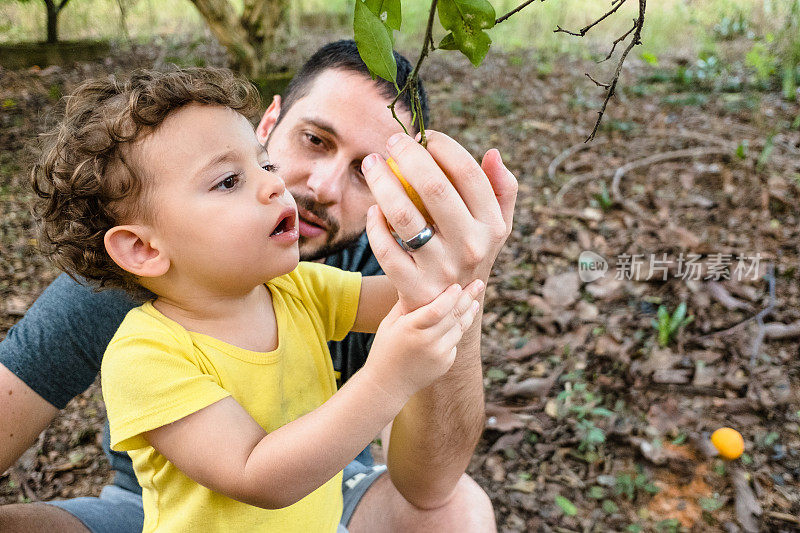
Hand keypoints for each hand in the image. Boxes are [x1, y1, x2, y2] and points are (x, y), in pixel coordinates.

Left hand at [363, 130, 516, 311]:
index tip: (425, 136)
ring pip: (403, 215)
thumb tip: (492, 153)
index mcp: (492, 226)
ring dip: (382, 183)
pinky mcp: (413, 286)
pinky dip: (374, 224)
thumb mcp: (495, 227)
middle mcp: (470, 247)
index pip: (468, 174)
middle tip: (393, 141)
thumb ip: (501, 190)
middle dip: (408, 156)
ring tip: (372, 164)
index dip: (444, 147)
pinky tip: (372, 208)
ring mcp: (440, 269)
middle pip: (434, 188)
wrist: (450, 311)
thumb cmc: (469, 251)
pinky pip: (385, 248)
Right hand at [365, 280, 483, 401]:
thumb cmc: (385, 348)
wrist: (388, 383)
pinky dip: (459, 328)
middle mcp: (427, 341)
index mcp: (411, 328)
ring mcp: (439, 354)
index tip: (458, 284)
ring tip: (475, 300)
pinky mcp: (446, 363)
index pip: (437, 309)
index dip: (450, 296)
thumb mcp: (389, 323)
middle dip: (468, 297)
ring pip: (460, 328)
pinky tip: (464, 316)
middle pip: (454, 316)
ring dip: (469, 312)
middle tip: (478, 283)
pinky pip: (455, 341)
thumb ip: (405, 304)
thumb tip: (420, 282)